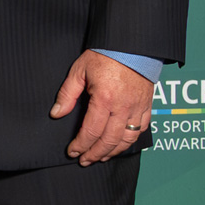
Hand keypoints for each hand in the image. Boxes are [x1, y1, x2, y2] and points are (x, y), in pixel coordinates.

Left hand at [51, 51, 154, 165]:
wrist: (132, 44)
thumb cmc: (105, 55)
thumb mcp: (79, 71)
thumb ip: (67, 94)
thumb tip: (57, 113)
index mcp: (104, 98)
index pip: (91, 131)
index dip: (81, 145)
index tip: (72, 152)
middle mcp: (123, 106)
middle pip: (110, 140)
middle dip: (95, 154)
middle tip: (84, 160)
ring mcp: (138, 107)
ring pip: (128, 139)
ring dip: (113, 152)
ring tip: (100, 158)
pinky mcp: (147, 104)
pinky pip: (141, 129)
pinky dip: (130, 141)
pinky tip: (120, 145)